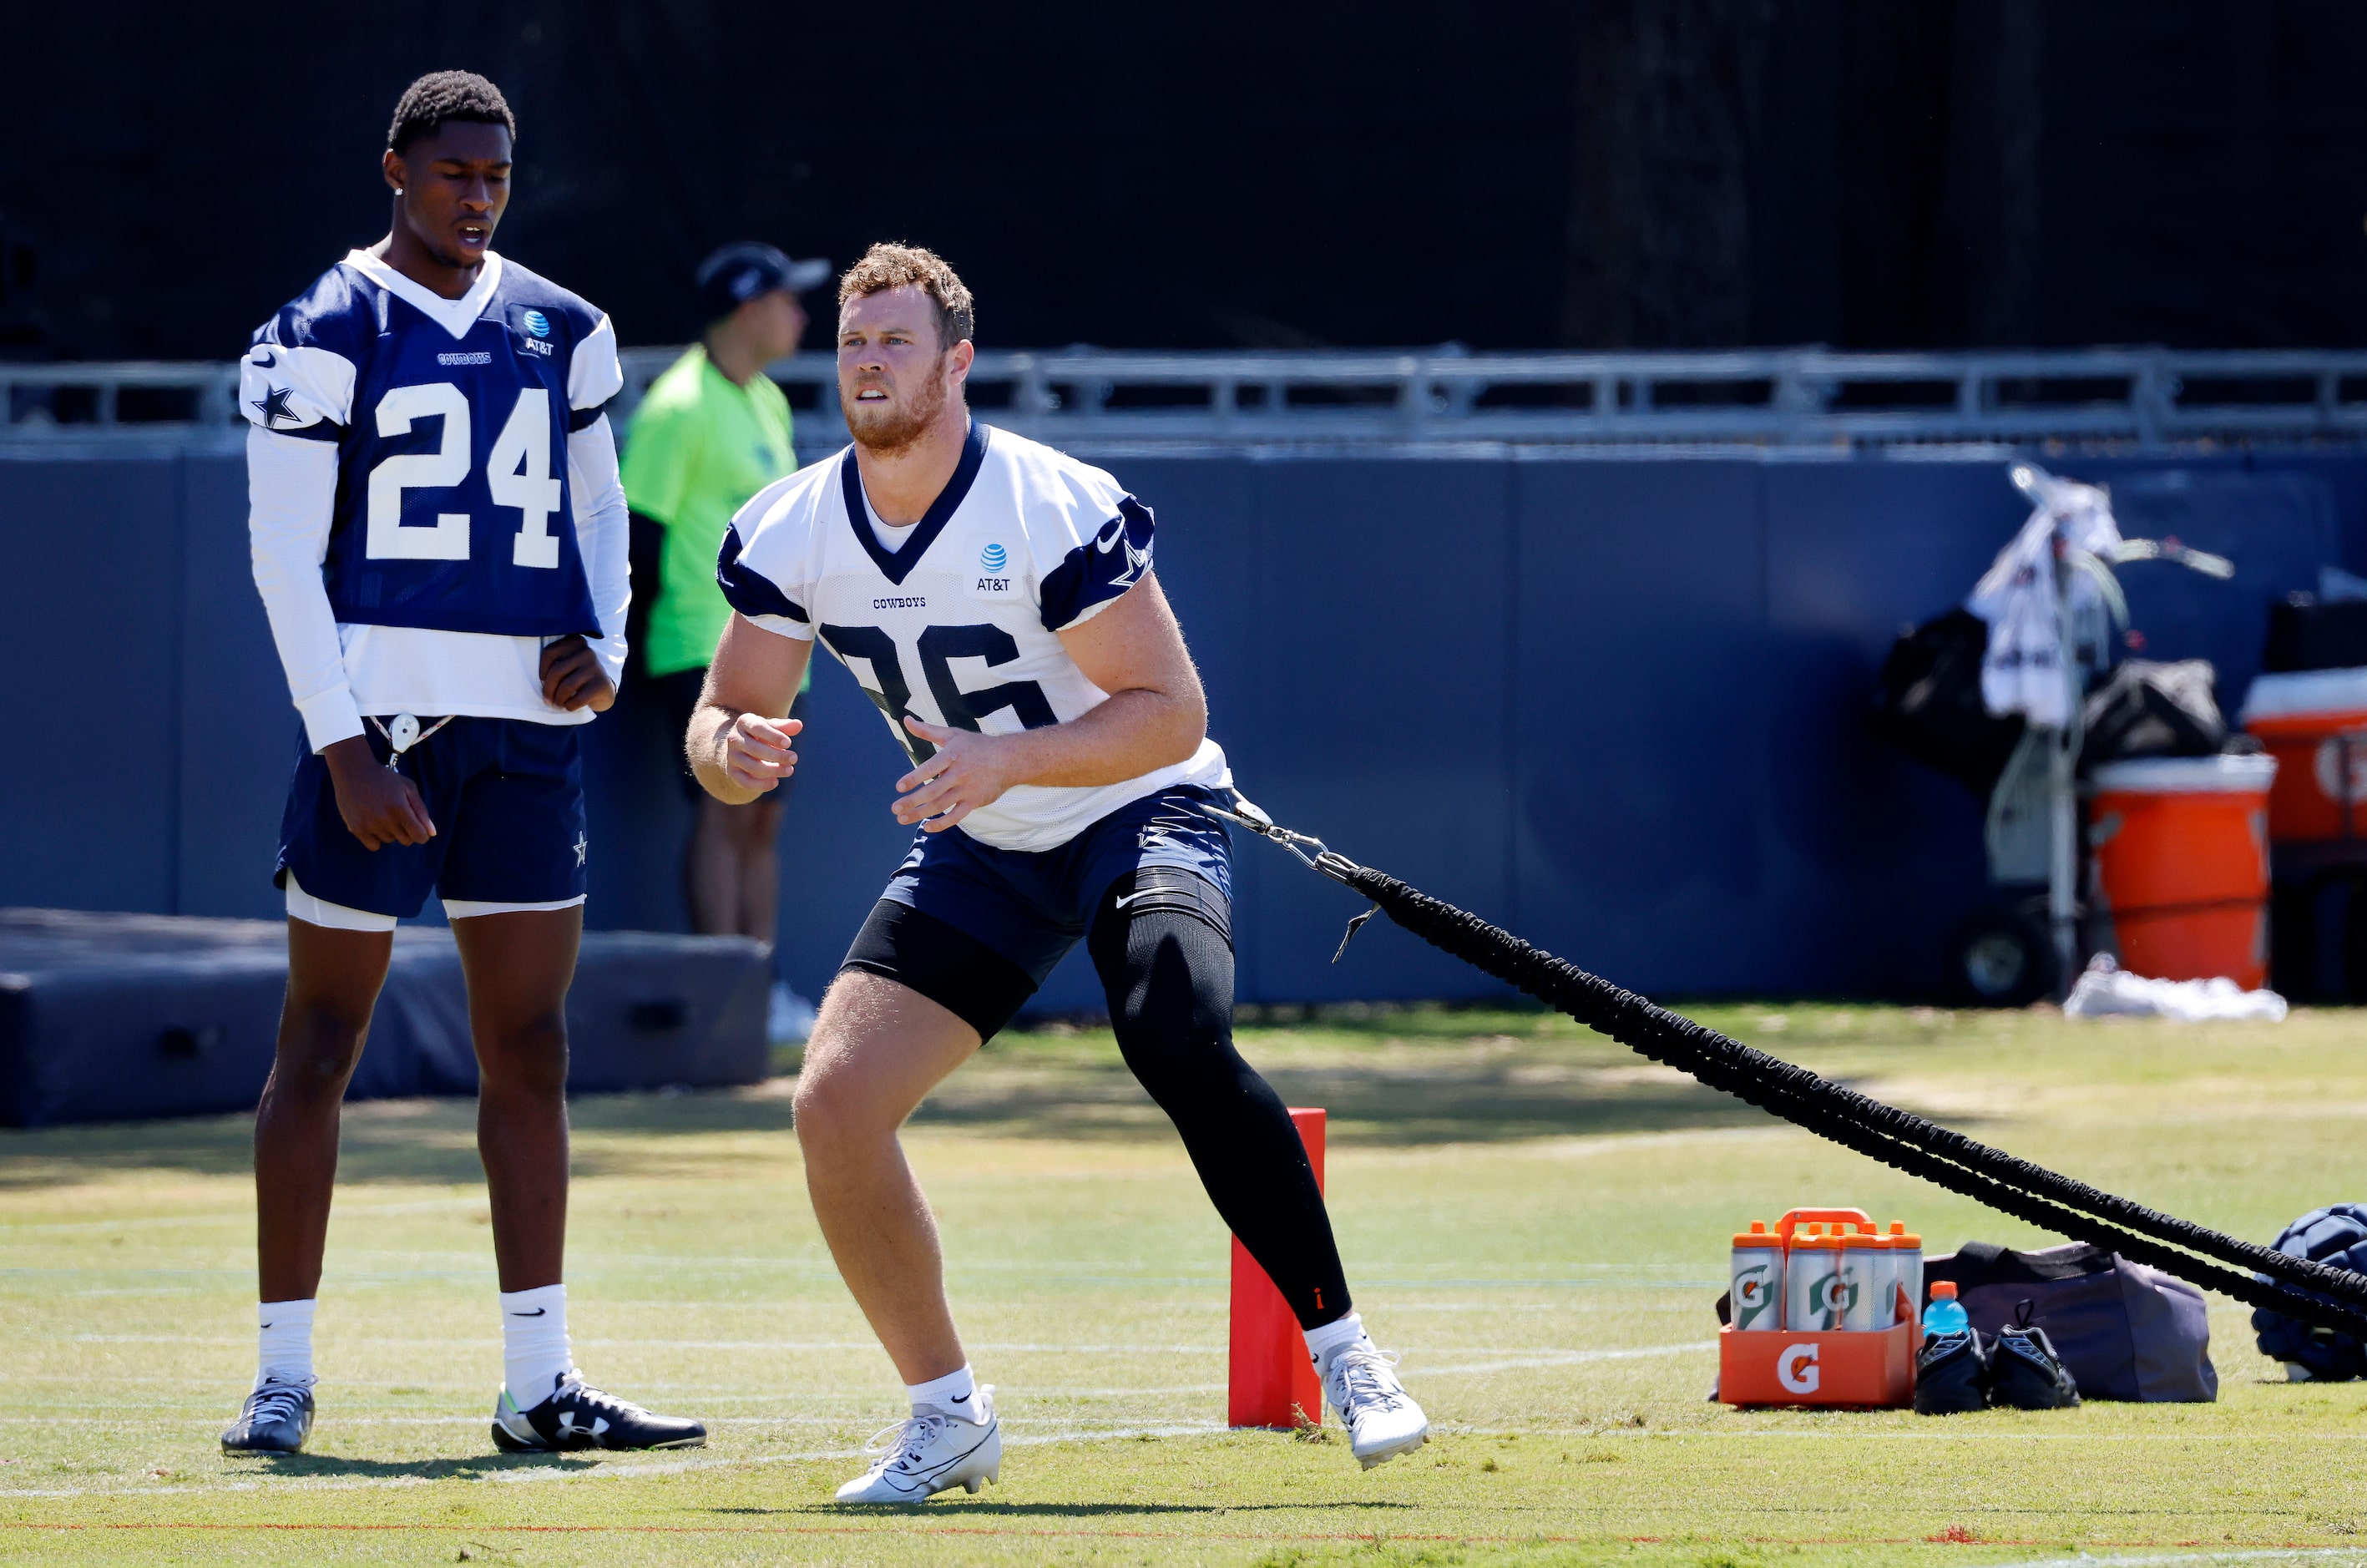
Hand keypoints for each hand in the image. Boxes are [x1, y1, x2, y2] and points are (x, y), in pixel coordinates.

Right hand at [322, 735, 434, 849]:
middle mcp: (386, 819)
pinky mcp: (356, 829)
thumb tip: (432, 834)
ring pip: (389, 840)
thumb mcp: (408, 788)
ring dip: (389, 831)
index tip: (417, 827)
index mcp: (401, 809)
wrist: (353, 771)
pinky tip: (373, 823)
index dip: (422, 833)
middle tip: (398, 815)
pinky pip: (374, 846)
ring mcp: (370, 825)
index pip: (420, 836)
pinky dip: (375, 838)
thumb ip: (422, 811)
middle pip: (406, 840)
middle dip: (406, 830)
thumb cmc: (385, 778)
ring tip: (382, 813)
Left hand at [541, 636, 615, 712]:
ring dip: (558, 700)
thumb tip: (541, 681)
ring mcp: (595, 667)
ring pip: (567, 686)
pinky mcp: (601, 684)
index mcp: (575, 643)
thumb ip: (554, 663)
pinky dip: (570, 706)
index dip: (542, 670)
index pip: (550, 653)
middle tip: (548, 700)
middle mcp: (586, 652)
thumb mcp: (567, 664)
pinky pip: (578, 699)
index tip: (543, 680)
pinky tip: (570, 706)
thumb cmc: (577, 677)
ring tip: (558, 704)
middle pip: (557, 671)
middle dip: (548, 689)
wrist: (604, 690)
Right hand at [721, 711, 801, 793]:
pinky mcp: (732, 772)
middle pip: (755, 749)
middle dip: (777, 755)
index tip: (788, 743)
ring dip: (773, 770)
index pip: (758, 728)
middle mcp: (735, 739)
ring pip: (752, 767)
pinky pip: (745, 782)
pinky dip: (761, 785)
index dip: (773, 736)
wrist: (739, 746)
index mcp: (744, 723)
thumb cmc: (760, 733)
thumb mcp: (771, 726)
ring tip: (789, 770)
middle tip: (794, 758)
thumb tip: (798, 725)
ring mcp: (732, 756)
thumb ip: (784, 726)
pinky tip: (775, 782)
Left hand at [894, 717, 1019, 830]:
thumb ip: (928, 730)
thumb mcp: (953, 734)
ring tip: (902, 818)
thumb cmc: (978, 745)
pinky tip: (926, 826)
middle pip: (932, 791)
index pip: (930, 768)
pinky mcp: (975, 801)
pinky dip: (941, 824)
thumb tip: (906, 719)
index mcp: (952, 755)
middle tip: (895, 808)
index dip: (914, 778)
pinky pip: (956, 816)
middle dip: (912, 801)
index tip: (899, 787)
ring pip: (941, 805)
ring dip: (920, 814)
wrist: (1010, 759)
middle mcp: (959, 773)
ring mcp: (967, 789)